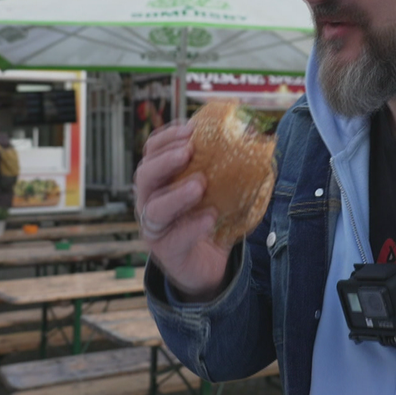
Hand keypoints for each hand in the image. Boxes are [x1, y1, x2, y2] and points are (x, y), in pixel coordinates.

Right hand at [134, 121, 231, 300]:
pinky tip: (210, 217)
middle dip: (165, 160)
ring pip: (155, 209)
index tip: (190, 128)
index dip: (167, 138)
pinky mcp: (167, 252)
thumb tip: (251, 138)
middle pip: (144, 176)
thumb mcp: (213, 189)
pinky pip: (176, 238)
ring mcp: (155, 229)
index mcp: (159, 181)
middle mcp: (150, 202)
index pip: (152, 152)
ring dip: (177, 194)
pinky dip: (193, 226)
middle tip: (189, 150)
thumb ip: (220, 168)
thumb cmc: (209, 218)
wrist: (206, 266)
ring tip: (200, 184)